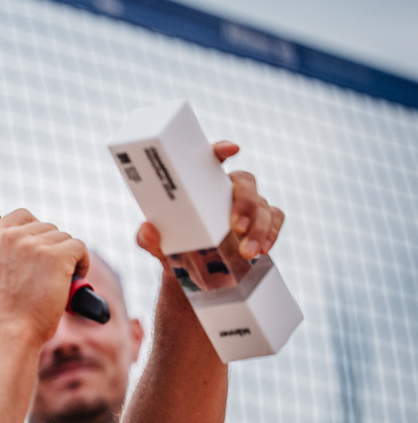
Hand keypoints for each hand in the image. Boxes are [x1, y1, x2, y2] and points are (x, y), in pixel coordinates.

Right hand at [0, 208, 87, 343]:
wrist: (12, 331)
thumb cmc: (8, 310)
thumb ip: (8, 250)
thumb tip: (34, 241)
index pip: (23, 215)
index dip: (36, 232)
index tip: (39, 253)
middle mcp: (11, 236)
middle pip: (47, 228)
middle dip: (53, 249)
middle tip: (47, 276)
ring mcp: (34, 244)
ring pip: (65, 239)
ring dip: (67, 258)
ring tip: (57, 282)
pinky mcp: (57, 254)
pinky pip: (80, 247)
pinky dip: (82, 263)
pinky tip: (71, 281)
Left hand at [136, 141, 284, 261]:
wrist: (189, 273)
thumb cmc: (172, 247)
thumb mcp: (155, 244)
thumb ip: (147, 237)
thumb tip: (147, 229)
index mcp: (200, 183)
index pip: (211, 159)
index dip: (221, 149)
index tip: (230, 149)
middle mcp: (227, 189)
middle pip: (245, 182)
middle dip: (245, 203)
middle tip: (236, 226)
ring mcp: (248, 206)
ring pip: (263, 205)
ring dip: (259, 228)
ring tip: (247, 251)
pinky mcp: (263, 223)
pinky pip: (275, 219)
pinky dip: (272, 233)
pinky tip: (263, 248)